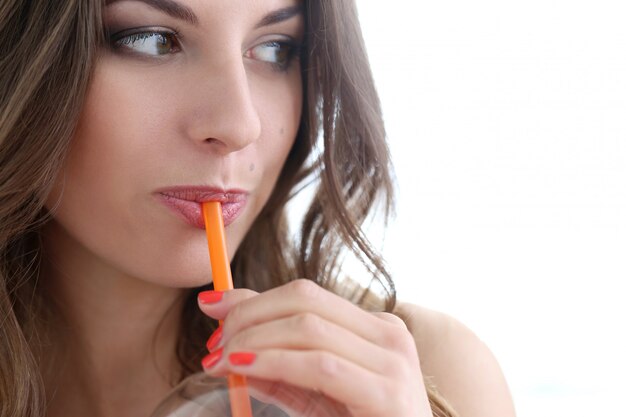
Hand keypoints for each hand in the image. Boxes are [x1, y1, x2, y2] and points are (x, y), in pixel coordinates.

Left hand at [197, 279, 433, 416]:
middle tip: (215, 342)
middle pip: (305, 299)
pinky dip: (274, 362)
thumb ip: (278, 364)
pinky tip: (242, 368)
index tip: (212, 310)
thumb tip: (227, 335)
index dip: (253, 299)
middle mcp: (388, 334)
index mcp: (375, 327)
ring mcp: (393, 361)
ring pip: (308, 327)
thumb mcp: (314, 392)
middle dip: (249, 314)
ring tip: (220, 360)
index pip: (304, 294)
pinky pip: (319, 365)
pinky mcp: (388, 393)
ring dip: (253, 339)